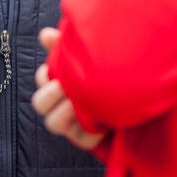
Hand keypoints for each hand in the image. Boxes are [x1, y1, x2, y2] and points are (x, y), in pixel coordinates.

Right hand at [33, 27, 103, 150]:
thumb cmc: (106, 72)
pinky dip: (89, 134)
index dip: (44, 76)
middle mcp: (61, 104)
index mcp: (58, 83)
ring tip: (74, 104)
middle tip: (62, 86)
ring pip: (54, 124)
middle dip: (48, 94)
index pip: (41, 80)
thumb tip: (45, 35)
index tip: (54, 69)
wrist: (136, 93)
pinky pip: (83, 141)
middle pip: (40, 104)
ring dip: (62, 115)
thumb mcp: (87, 55)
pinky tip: (101, 124)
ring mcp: (73, 123)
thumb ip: (66, 44)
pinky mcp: (89, 138)